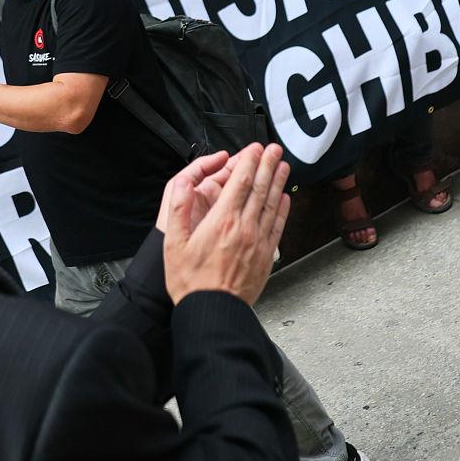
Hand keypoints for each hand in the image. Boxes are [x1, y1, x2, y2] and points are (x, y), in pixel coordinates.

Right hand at [162, 143, 288, 305]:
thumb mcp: (174, 244)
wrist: (213, 311)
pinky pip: (277, 227)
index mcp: (222, 222)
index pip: (239, 183)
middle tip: (274, 149)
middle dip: (267, 165)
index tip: (254, 149)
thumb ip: (179, 210)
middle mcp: (244, 228)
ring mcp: (258, 242)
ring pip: (272, 204)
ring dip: (278, 182)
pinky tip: (285, 199)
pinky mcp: (266, 256)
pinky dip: (283, 210)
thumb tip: (185, 185)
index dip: (249, 162)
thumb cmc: (191, 282)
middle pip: (260, 189)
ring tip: (283, 166)